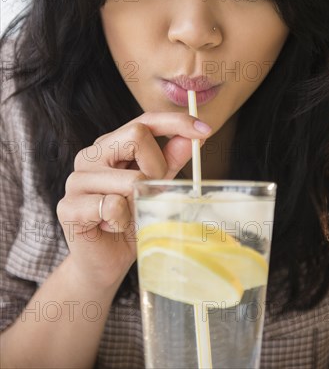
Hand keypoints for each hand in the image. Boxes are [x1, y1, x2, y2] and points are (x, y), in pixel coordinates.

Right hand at [56, 112, 210, 290]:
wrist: (103, 262)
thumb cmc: (130, 220)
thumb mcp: (156, 187)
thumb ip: (170, 161)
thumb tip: (194, 137)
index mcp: (109, 146)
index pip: (144, 121)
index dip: (176, 122)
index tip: (205, 131)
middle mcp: (89, 155)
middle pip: (137, 135)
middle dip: (157, 167)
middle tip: (152, 194)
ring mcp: (76, 180)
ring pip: (131, 178)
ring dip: (140, 203)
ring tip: (129, 216)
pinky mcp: (68, 207)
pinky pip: (113, 207)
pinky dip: (123, 221)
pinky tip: (113, 228)